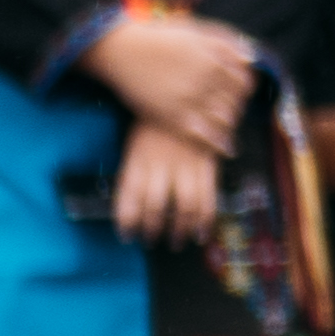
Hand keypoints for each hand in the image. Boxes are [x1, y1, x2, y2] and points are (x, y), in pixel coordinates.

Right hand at [85, 9, 255, 146]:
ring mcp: (190, 97)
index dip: (245, 92)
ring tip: (228, 130)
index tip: (239, 96)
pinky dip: (218, 143)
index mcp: (213, 57)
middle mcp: (206, 77)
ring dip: (230, 126)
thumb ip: (225, 42)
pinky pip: (205, 135)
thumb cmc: (157, 38)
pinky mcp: (173, 115)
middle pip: (236, 101)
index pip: (244, 81)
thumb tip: (252, 58)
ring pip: (225, 119)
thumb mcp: (195, 32)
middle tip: (233, 115)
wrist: (122, 50)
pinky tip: (223, 148)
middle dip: (238, 109)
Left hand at [107, 121, 224, 248]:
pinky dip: (206, 218)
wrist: (188, 94)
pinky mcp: (208, 164)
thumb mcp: (136, 142)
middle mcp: (161, 165)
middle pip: (156, 207)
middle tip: (151, 240)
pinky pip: (208, 196)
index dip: (127, 221)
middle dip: (153, 229)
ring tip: (177, 241)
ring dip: (180, 229)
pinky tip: (202, 232)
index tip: (126, 234)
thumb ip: (136, 170)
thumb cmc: (156, 120)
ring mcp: (187, 165)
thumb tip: (134, 204)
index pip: (129, 197)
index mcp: (138, 159)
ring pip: (184, 207)